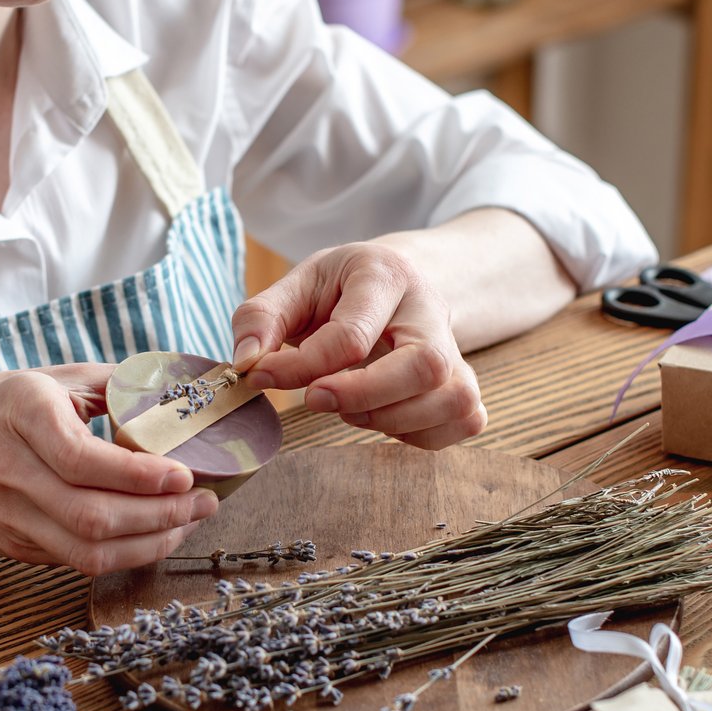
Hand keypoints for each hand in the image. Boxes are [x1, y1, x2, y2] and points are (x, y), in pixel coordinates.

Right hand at [0, 364, 219, 573]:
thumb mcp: (40, 379)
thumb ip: (106, 383)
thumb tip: (177, 392)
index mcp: (20, 414)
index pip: (82, 459)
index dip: (139, 475)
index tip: (185, 473)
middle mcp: (11, 470)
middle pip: (93, 515)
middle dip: (161, 516)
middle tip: (205, 501)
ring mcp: (11, 516)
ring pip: (89, 550)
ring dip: (150, 543)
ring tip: (188, 522)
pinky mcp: (16, 546)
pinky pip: (77, 561)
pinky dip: (125, 554)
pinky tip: (155, 535)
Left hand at [231, 243, 486, 449]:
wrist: (394, 282)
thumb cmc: (339, 290)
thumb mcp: (296, 286)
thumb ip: (261, 318)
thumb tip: (246, 363)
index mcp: (384, 275)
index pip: (352, 335)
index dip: (303, 367)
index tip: (263, 377)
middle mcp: (430, 309)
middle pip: (424, 365)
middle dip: (363, 397)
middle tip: (315, 400)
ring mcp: (456, 347)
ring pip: (451, 397)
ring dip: (391, 419)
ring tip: (350, 407)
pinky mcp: (465, 380)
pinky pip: (464, 420)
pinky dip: (422, 435)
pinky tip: (385, 418)